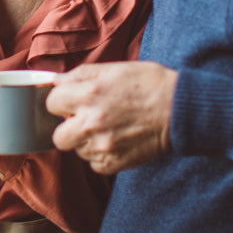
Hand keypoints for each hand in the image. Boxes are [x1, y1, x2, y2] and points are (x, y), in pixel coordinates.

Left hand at [47, 61, 176, 174]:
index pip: (52, 103)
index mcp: (89, 93)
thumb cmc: (150, 83)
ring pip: (77, 151)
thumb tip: (56, 81)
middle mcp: (91, 121)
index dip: (63, 101)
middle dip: (69, 128)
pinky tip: (118, 140)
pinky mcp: (114, 163)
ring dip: (87, 142)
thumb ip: (81, 75)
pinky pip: (94, 164)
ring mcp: (102, 145)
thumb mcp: (115, 69)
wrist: (180, 109)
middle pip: (57, 136)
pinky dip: (102, 155)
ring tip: (110, 128)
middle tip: (86, 120)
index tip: (74, 102)